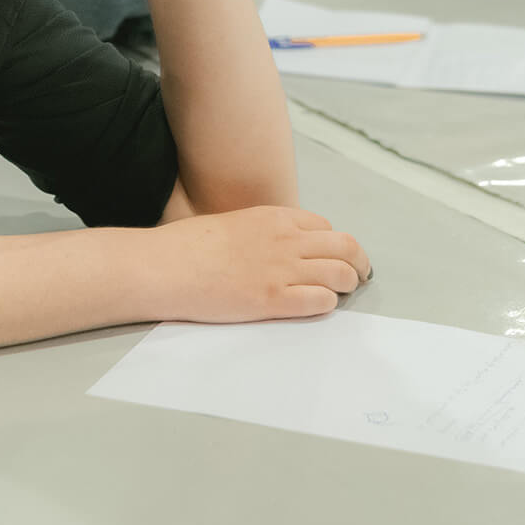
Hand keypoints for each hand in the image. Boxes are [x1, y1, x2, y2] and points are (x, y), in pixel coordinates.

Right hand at [145, 205, 370, 321]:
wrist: (166, 267)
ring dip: (349, 284)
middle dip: (358, 262)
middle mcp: (286, 240)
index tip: (334, 256)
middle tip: (358, 276)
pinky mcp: (273, 300)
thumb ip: (261, 233)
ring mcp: (281, 270)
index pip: (324, 226)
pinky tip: (322, 306)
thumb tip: (275, 248)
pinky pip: (320, 301)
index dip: (334, 244)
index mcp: (274, 218)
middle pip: (344, 246)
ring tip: (344, 293)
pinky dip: (329, 304)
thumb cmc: (188, 247)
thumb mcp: (233, 225)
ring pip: (341, 273)